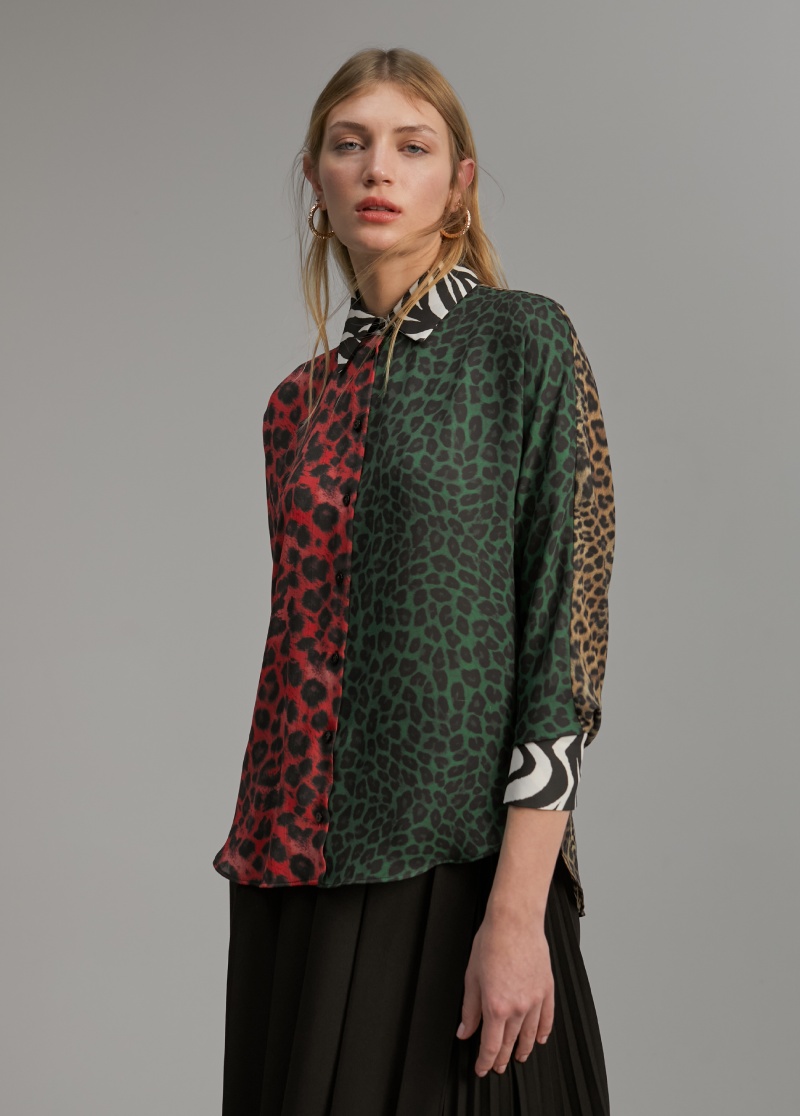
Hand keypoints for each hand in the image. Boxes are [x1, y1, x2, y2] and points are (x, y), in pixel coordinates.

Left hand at [456, 909, 553, 1076]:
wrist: (515, 921)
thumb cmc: (491, 943)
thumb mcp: (471, 977)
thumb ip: (469, 1009)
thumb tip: (464, 1031)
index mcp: (496, 1006)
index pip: (491, 1046)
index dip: (484, 1061)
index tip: (481, 1069)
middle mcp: (518, 1008)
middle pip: (510, 1043)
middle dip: (502, 1058)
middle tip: (497, 1067)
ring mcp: (535, 1000)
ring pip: (530, 1034)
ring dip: (523, 1049)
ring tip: (519, 1058)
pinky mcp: (547, 989)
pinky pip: (547, 1018)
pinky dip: (543, 1031)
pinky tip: (539, 1039)